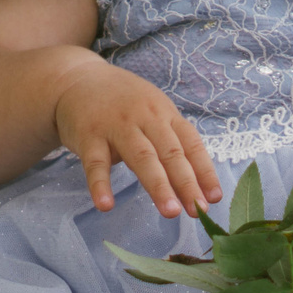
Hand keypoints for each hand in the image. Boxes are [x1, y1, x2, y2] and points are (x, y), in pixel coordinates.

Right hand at [53, 63, 220, 217]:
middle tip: (198, 210)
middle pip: (170, 152)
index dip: (205, 170)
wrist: (78, 80)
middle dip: (186, 183)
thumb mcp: (153, 113)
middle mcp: (146, 118)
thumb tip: (196, 184)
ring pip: (141, 157)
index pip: (191, 144)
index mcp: (165, 114)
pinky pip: (95, 163)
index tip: (215, 196)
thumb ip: (170, 142)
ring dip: (158, 185)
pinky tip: (105, 205)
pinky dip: (100, 185)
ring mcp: (117, 126)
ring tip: (171, 212)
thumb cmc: (124, 104)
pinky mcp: (89, 136)